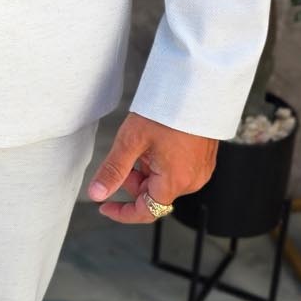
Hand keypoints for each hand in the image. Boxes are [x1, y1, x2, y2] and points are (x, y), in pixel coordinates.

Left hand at [86, 111, 216, 223]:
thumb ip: (113, 171)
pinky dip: (161, 165)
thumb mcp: (131, 141)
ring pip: (164, 184)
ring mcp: (200, 171)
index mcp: (175, 181)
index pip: (146, 212)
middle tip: (126, 156)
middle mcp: (192, 182)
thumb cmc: (166, 112)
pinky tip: (157, 143)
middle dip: (134, 182)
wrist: (196, 88)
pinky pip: (177, 173)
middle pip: (154, 196)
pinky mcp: (204, 161)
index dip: (122, 213)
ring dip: (147, 172)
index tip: (104, 206)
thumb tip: (96, 194)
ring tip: (144, 144)